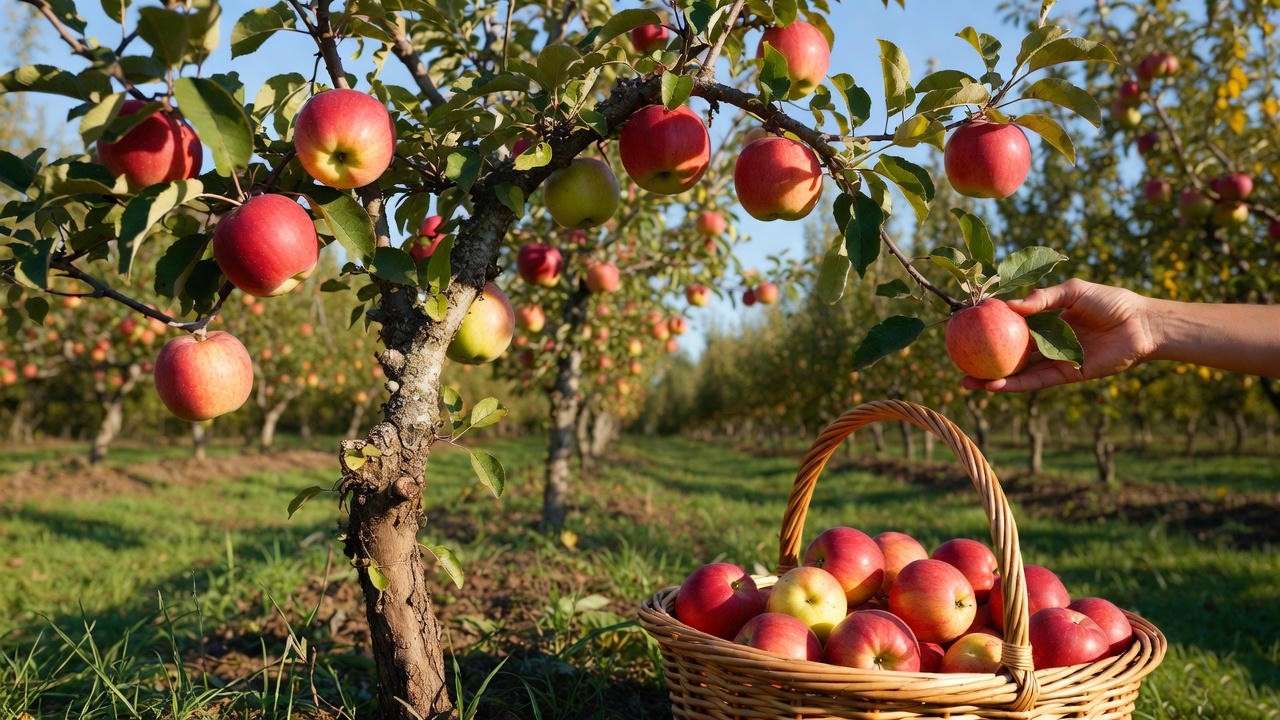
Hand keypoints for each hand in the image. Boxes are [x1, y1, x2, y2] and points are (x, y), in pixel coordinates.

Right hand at [962, 279, 1159, 391]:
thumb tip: (1009, 306)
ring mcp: (1052, 359)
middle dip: (981, 359)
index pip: (1009, 325)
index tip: (962, 329)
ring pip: (1016, 372)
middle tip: (955, 361)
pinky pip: (1034, 382)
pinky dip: (1014, 385)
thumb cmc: (1110, 302)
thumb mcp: (1073, 291)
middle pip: (1006, 353)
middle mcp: (1044, 341)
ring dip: (991, 379)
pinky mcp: (1064, 375)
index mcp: (1044, 319)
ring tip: (966, 383)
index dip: (987, 328)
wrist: (1141, 325)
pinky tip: (995, 386)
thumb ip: (1042, 299)